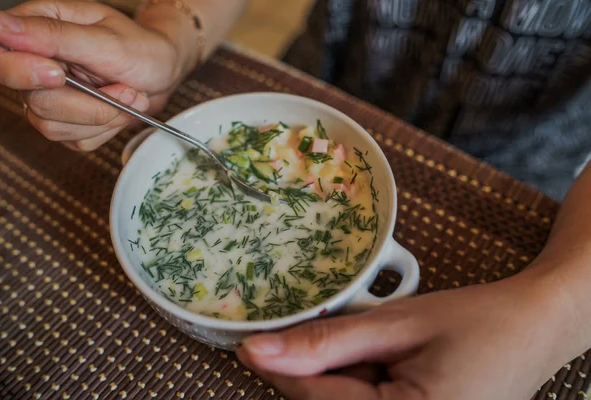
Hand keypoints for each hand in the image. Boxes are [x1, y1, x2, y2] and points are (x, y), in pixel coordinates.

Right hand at [0, 1, 193, 150]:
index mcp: (37, 29)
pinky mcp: (66, 123)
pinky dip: (105, 130)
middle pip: (34, 101)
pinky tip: (121, 110)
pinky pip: (75, 140)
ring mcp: (49, 97)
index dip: (18, 71)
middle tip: (125, 89)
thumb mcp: (105, 39)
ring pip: (53, 127)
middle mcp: (36, 64)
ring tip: (130, 96)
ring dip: (102, 117)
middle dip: (88, 103)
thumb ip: (53, 36)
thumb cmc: (142, 49)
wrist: (165, 73)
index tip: (59, 76)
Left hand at [237, 271, 574, 399]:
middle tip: (303, 331)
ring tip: (371, 338)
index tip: (245, 344)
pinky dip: (361, 380)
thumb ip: (328, 342)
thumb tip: (261, 350)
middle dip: (314, 369)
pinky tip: (376, 355)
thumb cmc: (476, 322)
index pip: (315, 398)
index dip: (277, 368)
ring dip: (339, 372)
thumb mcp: (397, 325)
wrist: (534, 326)